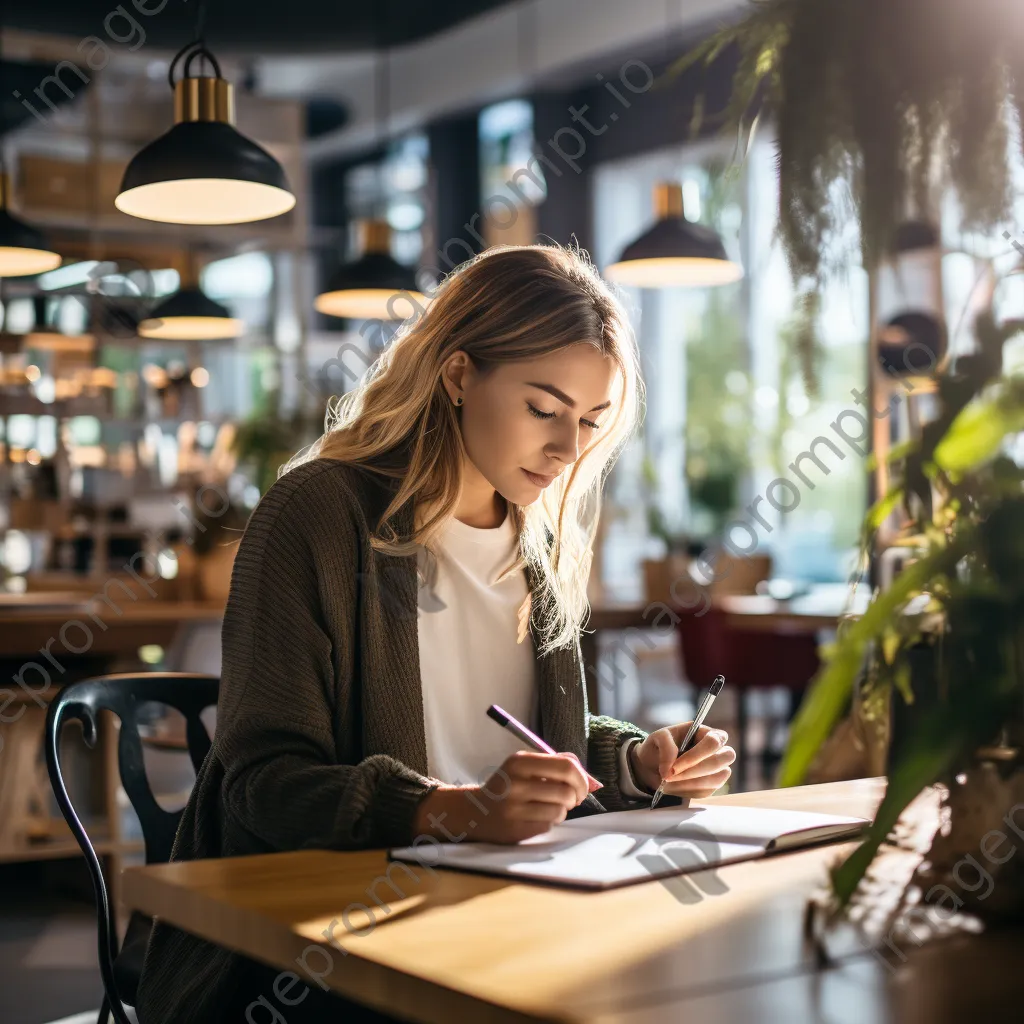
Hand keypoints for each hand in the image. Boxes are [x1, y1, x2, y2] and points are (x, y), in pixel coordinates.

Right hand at [413, 750, 590, 844]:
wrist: (476, 811)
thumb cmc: (509, 786)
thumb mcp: (525, 765)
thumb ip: (555, 764)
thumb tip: (588, 776)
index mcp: (520, 762)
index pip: (566, 766)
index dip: (581, 778)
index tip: (582, 785)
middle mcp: (515, 783)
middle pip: (566, 790)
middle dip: (576, 796)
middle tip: (573, 799)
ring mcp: (513, 808)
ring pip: (560, 810)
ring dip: (561, 810)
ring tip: (550, 807)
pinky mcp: (515, 829)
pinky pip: (549, 825)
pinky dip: (549, 822)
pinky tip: (537, 817)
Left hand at [629, 724, 734, 798]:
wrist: (652, 766)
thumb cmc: (659, 747)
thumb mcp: (657, 738)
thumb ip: (666, 747)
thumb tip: (671, 770)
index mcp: (706, 733)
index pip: (713, 742)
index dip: (695, 756)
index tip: (673, 767)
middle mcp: (718, 750)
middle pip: (721, 761)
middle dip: (694, 771)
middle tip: (671, 776)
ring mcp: (718, 769)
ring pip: (715, 779)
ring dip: (689, 783)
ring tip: (668, 781)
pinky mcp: (712, 786)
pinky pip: (706, 791)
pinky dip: (687, 790)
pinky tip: (674, 786)